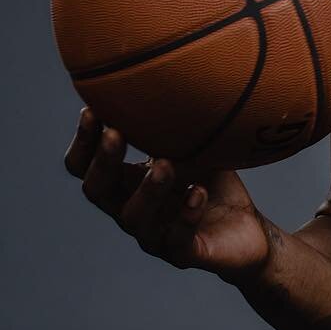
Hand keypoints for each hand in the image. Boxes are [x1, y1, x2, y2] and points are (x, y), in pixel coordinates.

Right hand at [63, 108, 272, 283]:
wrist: (248, 229)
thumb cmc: (214, 181)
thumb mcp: (197, 147)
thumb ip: (177, 123)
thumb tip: (168, 75)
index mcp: (126, 183)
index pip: (86, 167)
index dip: (82, 144)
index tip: (91, 111)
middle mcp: (131, 209)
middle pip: (97, 191)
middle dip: (103, 161)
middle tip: (115, 133)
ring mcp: (154, 235)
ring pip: (134, 218)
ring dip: (147, 189)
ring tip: (165, 164)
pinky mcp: (183, 254)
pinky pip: (177, 239)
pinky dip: (186, 215)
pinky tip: (198, 193)